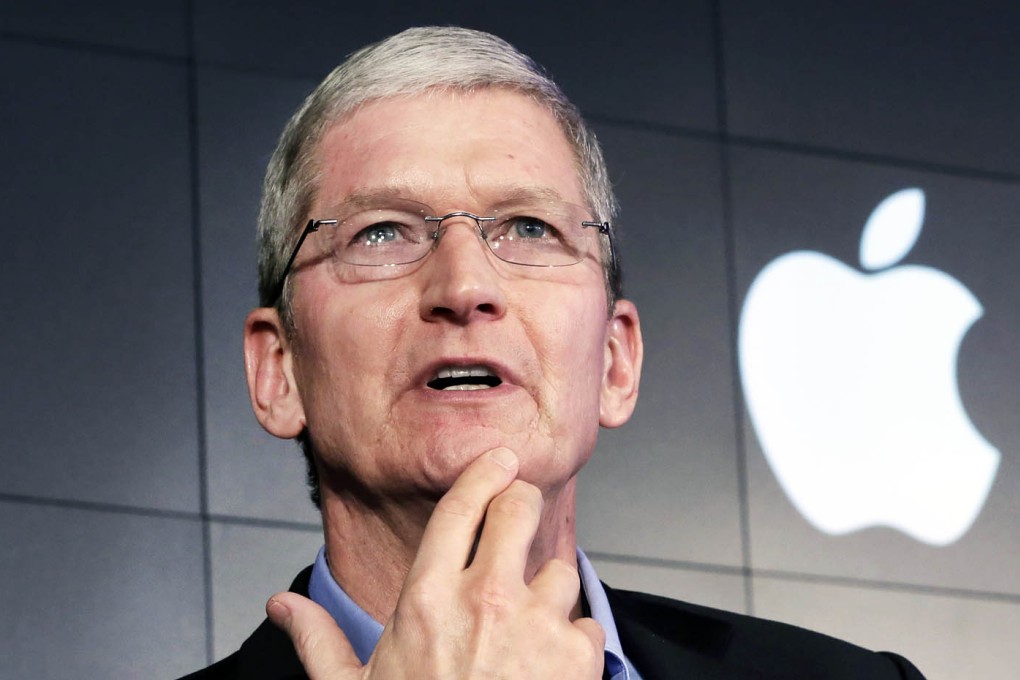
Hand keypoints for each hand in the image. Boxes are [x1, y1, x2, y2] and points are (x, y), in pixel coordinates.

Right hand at [266, 447, 604, 678]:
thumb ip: (319, 642)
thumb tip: (281, 606)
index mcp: (426, 601)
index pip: (460, 507)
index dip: (483, 473)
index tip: (499, 460)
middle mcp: (484, 601)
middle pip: (519, 509)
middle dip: (521, 505)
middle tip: (519, 515)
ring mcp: (535, 626)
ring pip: (559, 569)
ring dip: (546, 590)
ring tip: (524, 629)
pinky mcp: (577, 657)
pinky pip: (585, 623)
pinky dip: (572, 641)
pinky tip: (546, 667)